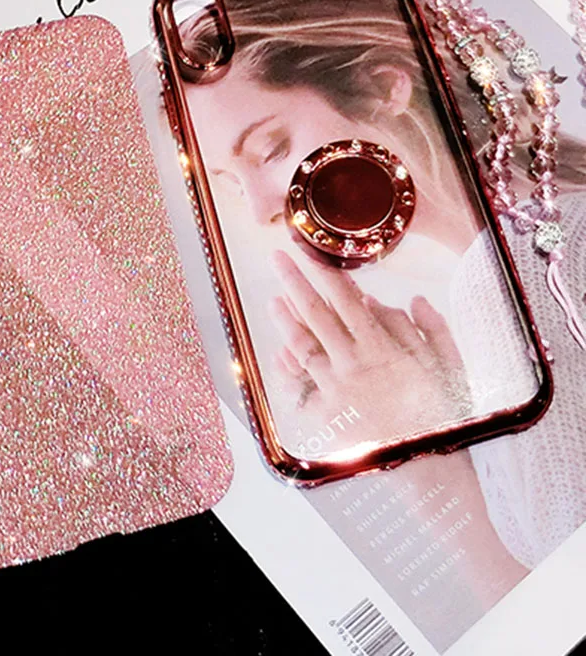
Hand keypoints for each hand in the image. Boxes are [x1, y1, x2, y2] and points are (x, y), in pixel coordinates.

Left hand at [270, 250, 467, 442]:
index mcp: (382, 347)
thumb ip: (426, 328)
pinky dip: (287, 367)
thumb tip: (397, 299)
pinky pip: (299, 386)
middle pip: (316, 314)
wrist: (428, 468)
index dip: (325, 274)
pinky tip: (279, 351)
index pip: (346, 300)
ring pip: (302, 346)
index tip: (309, 253)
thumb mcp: (448, 365)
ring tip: (272, 300)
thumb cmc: (441, 414)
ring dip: (285, 320)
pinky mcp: (325, 415)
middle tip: (276, 259)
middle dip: (294, 282)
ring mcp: (335, 390)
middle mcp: (353, 364)